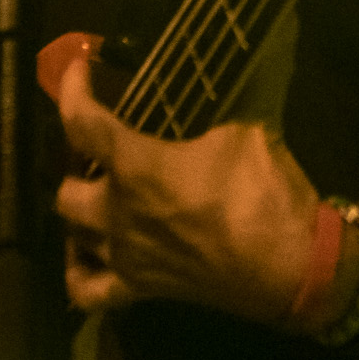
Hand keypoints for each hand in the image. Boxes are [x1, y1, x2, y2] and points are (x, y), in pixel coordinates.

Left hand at [56, 53, 322, 324]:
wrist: (294, 266)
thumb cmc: (267, 195)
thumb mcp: (240, 136)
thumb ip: (200, 133)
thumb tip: (193, 138)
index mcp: (137, 167)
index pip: (82, 122)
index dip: (71, 90)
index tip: (78, 69)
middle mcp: (117, 213)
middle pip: (65, 188)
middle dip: (75, 164)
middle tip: (99, 149)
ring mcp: (124, 257)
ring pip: (70, 234)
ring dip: (79, 210)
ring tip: (98, 194)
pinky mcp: (140, 290)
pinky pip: (86, 290)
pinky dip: (78, 271)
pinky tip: (89, 253)